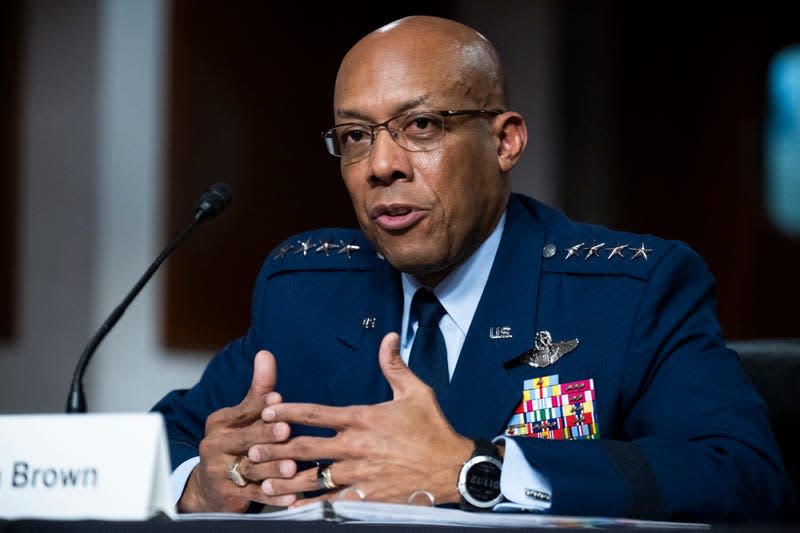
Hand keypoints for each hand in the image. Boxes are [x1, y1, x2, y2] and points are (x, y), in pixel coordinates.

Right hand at [177, 350, 297, 512]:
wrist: (209, 485)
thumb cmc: (235, 442)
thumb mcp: (243, 415)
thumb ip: (259, 388)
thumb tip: (266, 354)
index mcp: (220, 422)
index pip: (242, 411)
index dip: (261, 406)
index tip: (278, 399)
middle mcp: (215, 445)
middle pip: (245, 440)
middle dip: (266, 435)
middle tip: (286, 431)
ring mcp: (220, 472)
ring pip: (251, 469)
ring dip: (273, 468)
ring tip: (293, 467)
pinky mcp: (228, 495)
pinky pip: (254, 495)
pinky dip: (273, 495)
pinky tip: (291, 496)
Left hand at [251, 332, 472, 505]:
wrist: (452, 467)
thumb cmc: (433, 428)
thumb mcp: (416, 392)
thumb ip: (394, 365)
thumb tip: (388, 336)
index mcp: (363, 418)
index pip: (316, 413)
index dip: (287, 411)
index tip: (266, 408)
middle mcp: (356, 447)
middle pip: (306, 447)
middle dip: (276, 448)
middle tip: (251, 449)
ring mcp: (360, 474)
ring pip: (313, 478)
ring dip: (285, 479)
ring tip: (262, 481)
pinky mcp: (367, 496)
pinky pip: (332, 502)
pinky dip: (310, 505)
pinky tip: (292, 508)